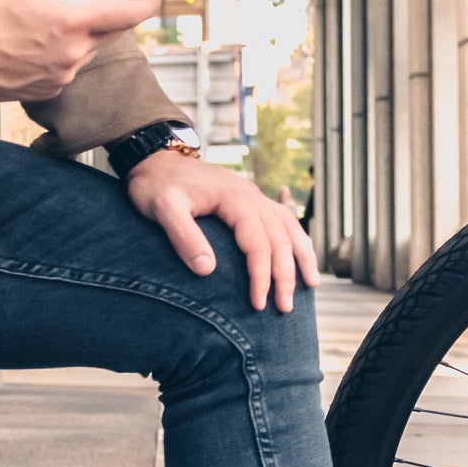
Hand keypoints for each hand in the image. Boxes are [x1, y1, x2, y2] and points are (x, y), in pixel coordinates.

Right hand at [0, 0, 155, 100]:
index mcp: (73, 23)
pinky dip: (57, 52)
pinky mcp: (47, 90)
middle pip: (108, 32)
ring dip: (75, 33)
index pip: (128, 13)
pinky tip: (28, 44)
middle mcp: (74, 54)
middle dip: (105, 14)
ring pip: (85, 49)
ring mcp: (62, 76)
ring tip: (38, 21)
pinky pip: (65, 66)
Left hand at [123, 148, 315, 311]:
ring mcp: (253, 196)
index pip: (258, 243)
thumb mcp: (162, 209)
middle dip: (285, 276)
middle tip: (284, 308)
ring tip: (312, 284)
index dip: (261, 276)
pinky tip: (301, 253)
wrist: (155, 158)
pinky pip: (282, 219)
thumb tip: (207, 270)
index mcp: (235, 199)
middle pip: (280, 239)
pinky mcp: (249, 199)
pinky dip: (296, 238)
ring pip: (289, 227)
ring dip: (301, 256)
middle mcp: (251, 196)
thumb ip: (184, 237)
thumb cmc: (156, 185)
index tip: (258, 304)